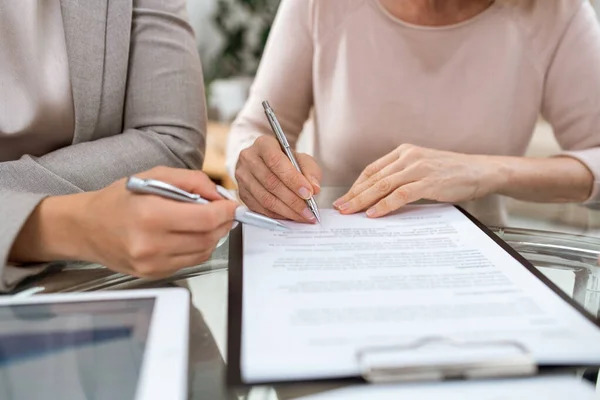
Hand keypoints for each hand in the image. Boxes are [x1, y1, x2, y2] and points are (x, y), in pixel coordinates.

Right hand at [9, 167, 238, 278]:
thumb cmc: (118, 200)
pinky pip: (190, 262)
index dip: (226, 211)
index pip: (206, 219)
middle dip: (223, 223)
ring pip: (204, 252)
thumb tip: (219, 195)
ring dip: (213, 235)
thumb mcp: (153, 175)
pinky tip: (189, 234)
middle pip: (209, 237)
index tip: (233, 205)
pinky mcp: (153, 274)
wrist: (85, 228)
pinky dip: (198, 247)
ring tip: (206, 221)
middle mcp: (151, 244)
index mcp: (151, 215)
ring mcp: (152, 263)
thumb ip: (191, 181)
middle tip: (224, 211)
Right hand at [235, 135, 321, 222]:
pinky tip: (290, 216)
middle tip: (309, 211)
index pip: (276, 161)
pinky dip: (277, 215)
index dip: (293, 179)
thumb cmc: (286, 160)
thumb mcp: (302, 159)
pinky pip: (259, 208)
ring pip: (264, 198)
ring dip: (286, 211)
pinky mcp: (241, 193)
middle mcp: (249, 158)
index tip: (308, 193)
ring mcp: (242, 177)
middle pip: (270, 182)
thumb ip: (310, 171)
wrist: (268, 164)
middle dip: (292, 200)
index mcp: (263, 144)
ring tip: (302, 216)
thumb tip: (314, 188)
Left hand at [334, 144, 499, 217]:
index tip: (346, 198)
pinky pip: (400, 195)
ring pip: (382, 186)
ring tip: (350, 212)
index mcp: (405, 151)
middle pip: (374, 178)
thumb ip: (403, 176)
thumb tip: (380, 196)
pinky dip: (384, 205)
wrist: (482, 170)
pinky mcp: (428, 182)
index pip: (373, 169)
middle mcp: (408, 157)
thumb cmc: (453, 172)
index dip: (356, 185)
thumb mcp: (424, 168)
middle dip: (354, 194)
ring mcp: (418, 168)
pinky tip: (374, 213)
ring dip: (363, 201)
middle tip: (340, 208)